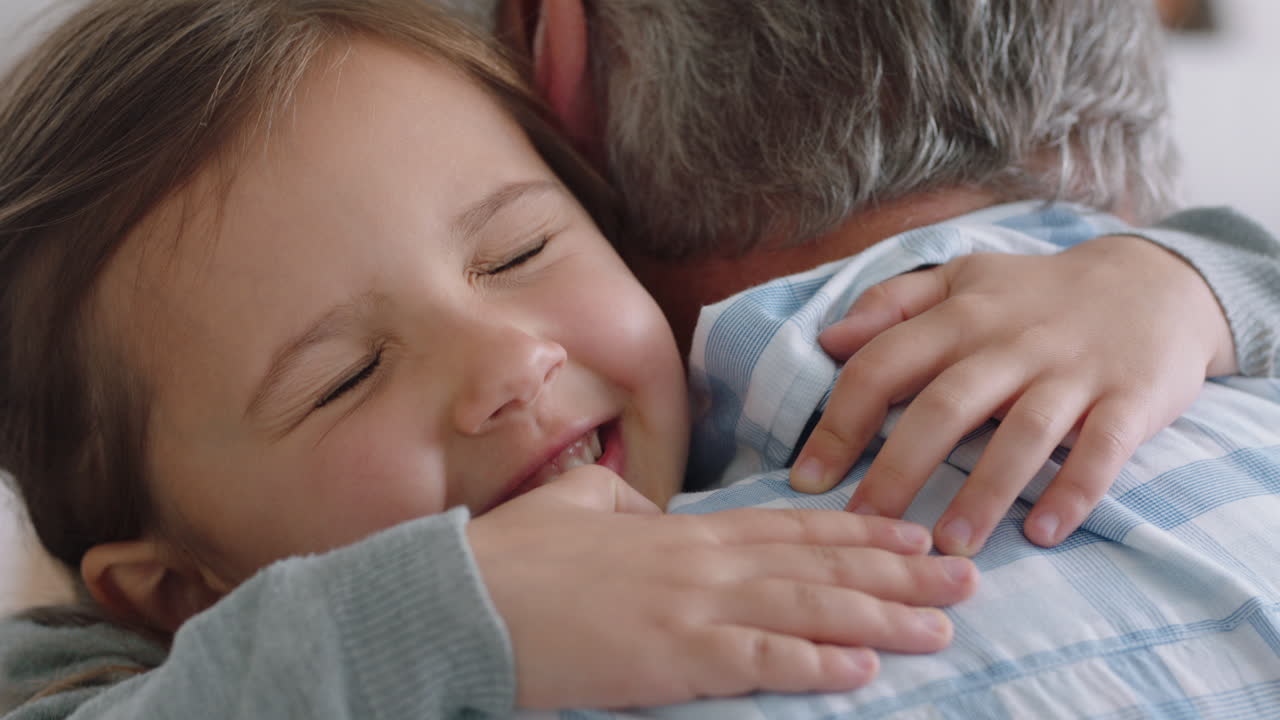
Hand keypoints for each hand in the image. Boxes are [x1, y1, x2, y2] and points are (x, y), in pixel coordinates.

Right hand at [468, 465, 977, 709]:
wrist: (466, 597)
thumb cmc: (516, 554)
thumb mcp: (577, 504)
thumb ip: (623, 501)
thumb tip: (646, 509)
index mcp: (685, 530)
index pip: (792, 525)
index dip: (860, 530)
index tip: (913, 531)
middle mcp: (704, 562)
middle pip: (819, 565)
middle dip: (898, 571)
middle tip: (965, 575)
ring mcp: (693, 608)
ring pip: (807, 608)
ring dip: (881, 616)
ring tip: (941, 624)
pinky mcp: (673, 658)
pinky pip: (759, 661)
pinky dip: (815, 663)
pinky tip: (864, 668)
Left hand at [789, 235, 1234, 554]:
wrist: (1156, 281)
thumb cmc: (1035, 294)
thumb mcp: (961, 280)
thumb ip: (891, 304)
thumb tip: (828, 341)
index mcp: (959, 316)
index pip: (884, 365)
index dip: (840, 423)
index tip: (807, 478)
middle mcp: (1011, 343)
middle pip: (945, 406)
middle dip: (898, 469)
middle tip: (863, 525)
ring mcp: (1073, 372)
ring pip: (1023, 434)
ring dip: (984, 493)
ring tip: (950, 547)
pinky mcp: (1131, 398)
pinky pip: (1103, 449)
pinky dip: (1076, 491)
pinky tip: (1045, 532)